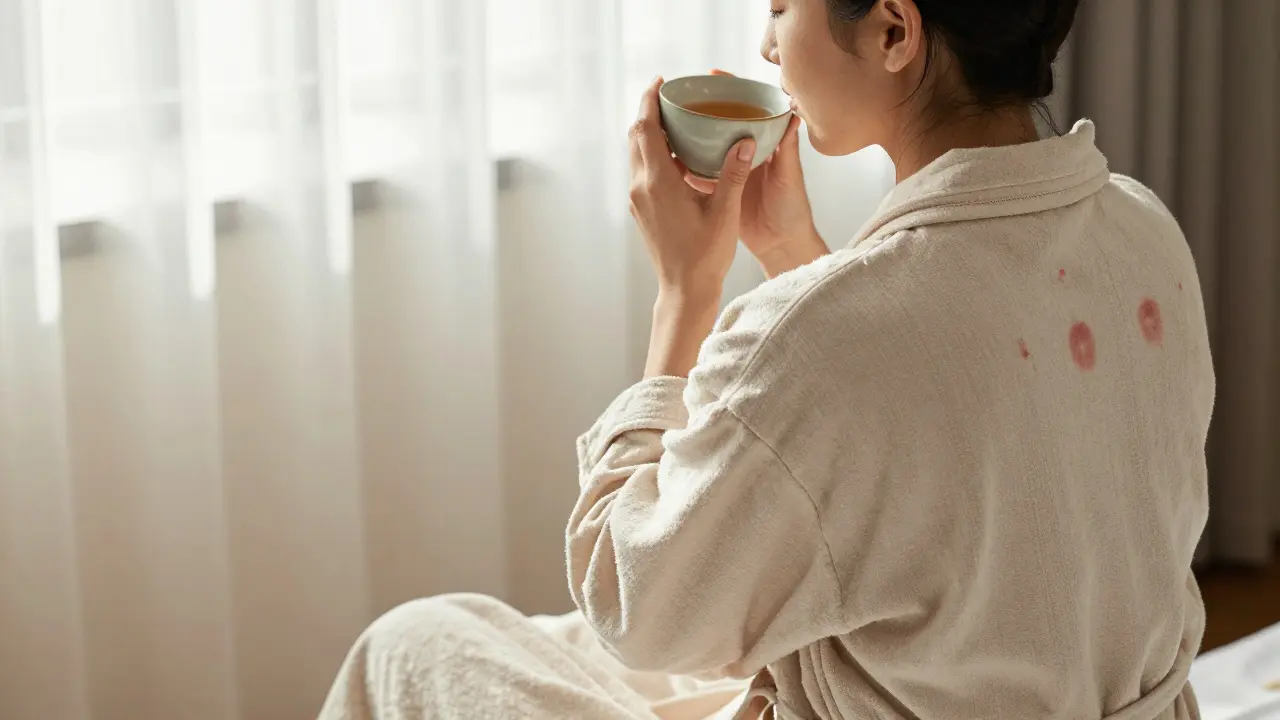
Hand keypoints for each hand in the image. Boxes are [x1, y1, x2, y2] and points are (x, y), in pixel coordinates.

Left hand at [628, 76, 755, 299]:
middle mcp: (641, 188)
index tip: (661, 82)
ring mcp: (638, 200)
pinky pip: (644, 172)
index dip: (649, 100)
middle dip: (650, 112)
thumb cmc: (705, 256)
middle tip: (672, 96)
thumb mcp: (725, 212)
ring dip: (652, 134)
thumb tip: (744, 141)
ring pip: (638, 154)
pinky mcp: (642, 210)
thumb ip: (734, 174)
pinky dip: (657, 155)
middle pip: (637, 137)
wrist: (685, 290)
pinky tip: (681, 156)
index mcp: (658, 182)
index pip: (645, 128)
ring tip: (678, 121)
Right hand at [685, 70, 828, 278]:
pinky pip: (696, 174)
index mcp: (764, 144)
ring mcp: (729, 172)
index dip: (731, 88)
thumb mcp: (790, 177)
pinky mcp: (718, 192)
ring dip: (688, 134)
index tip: (713, 74)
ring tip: (668, 120)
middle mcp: (744, 153)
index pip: (747, 107)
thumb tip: (794, 112)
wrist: (782, 246)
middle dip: (703, 106)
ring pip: (705, 145)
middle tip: (681, 94)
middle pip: (720, 122)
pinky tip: (666, 158)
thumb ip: (788, 149)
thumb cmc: (793, 210)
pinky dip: (683, 166)